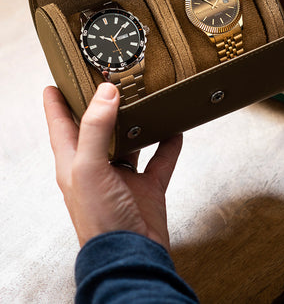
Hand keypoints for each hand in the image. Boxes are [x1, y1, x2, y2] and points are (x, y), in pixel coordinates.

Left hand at [44, 83, 181, 251]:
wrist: (131, 255)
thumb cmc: (100, 220)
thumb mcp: (89, 169)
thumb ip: (96, 129)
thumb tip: (106, 93)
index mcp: (73, 163)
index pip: (60, 125)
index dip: (55, 103)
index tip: (57, 82)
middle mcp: (98, 166)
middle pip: (97, 129)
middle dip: (102, 107)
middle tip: (109, 82)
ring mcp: (124, 176)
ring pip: (131, 142)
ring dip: (138, 124)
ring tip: (144, 101)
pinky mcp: (147, 186)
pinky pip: (161, 159)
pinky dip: (169, 144)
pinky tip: (175, 130)